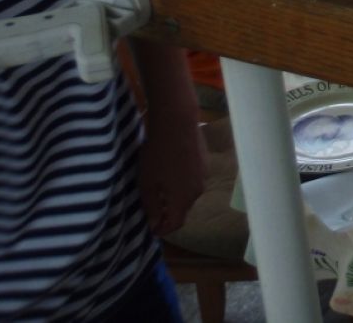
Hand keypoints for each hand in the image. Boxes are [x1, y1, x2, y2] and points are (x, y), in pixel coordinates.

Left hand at [139, 110, 205, 235]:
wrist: (177, 122)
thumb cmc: (158, 154)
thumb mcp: (147, 183)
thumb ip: (152, 206)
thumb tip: (155, 224)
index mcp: (183, 200)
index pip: (176, 224)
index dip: (164, 230)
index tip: (151, 229)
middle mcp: (198, 191)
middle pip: (183, 209)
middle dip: (169, 212)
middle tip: (153, 208)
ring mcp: (204, 175)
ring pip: (189, 193)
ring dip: (176, 196)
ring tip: (160, 188)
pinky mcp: (204, 161)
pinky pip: (192, 179)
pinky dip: (182, 182)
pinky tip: (171, 170)